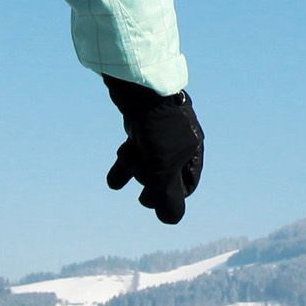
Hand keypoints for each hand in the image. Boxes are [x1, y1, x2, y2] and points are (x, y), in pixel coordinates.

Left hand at [103, 75, 203, 224]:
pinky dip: (124, 164)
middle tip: (140, 192)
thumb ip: (166, 195)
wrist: (139, 85)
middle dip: (150, 185)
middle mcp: (179, 141)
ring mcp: (159, 132)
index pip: (186, 186)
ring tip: (117, 181)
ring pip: (147, 162)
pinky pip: (135, 149)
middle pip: (165, 175)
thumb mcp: (163, 167)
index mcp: (192, 150)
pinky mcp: (141, 124)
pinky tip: (112, 181)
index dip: (170, 198)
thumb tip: (170, 220)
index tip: (154, 201)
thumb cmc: (157, 127)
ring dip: (133, 173)